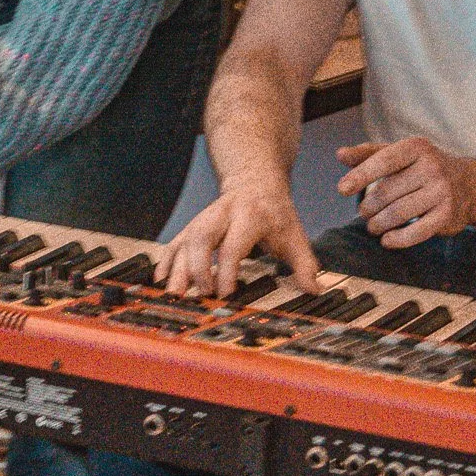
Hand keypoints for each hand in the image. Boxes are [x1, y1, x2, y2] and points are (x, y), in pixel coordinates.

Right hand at [157, 184, 319, 297]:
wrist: (255, 181)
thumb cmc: (276, 214)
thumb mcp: (296, 236)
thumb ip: (305, 265)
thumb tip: (314, 291)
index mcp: (250, 216)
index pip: (234, 244)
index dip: (227, 269)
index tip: (225, 294)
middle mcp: (223, 215)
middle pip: (202, 237)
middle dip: (197, 267)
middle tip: (201, 295)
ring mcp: (204, 219)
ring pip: (184, 240)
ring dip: (177, 268)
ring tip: (175, 295)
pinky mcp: (192, 226)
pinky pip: (174, 242)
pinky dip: (166, 261)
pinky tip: (160, 280)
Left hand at [335, 138, 475, 248]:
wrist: (470, 186)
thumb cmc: (425, 168)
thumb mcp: (400, 155)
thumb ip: (369, 154)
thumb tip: (340, 154)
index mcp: (417, 147)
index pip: (383, 161)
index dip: (360, 176)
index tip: (342, 189)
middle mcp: (432, 167)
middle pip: (387, 191)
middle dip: (368, 207)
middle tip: (364, 213)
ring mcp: (442, 191)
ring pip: (398, 213)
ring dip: (378, 224)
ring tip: (373, 226)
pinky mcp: (447, 215)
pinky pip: (416, 232)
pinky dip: (397, 239)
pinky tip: (387, 240)